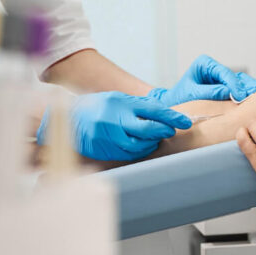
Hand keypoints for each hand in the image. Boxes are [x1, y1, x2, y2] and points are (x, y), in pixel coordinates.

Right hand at [71, 92, 191, 160]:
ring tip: (152, 140)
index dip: (172, 117)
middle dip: (163, 132)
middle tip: (170, 132)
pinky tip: (139, 146)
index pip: (153, 110)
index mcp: (121, 103)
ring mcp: (107, 136)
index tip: (186, 122)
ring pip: (138, 146)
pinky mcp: (103, 150)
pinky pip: (127, 155)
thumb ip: (139, 106)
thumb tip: (165, 113)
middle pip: (148, 130)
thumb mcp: (118, 99)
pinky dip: (137, 152)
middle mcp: (114, 119)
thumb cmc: (99, 107)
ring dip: (150, 144)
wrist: (69, 118)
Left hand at [149, 54, 255, 105]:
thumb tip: (228, 93)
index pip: (224, 72)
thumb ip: (210, 92)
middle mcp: (215, 69)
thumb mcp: (192, 94)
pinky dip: (245, 96)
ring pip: (240, 82)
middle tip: (252, 96)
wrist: (172, 107)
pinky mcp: (225, 89)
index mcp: (205, 64)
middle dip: (245, 86)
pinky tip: (252, 102)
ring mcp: (221, 79)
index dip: (234, 84)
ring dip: (248, 90)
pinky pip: (238, 91)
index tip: (240, 96)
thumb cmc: (179, 99)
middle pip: (235, 76)